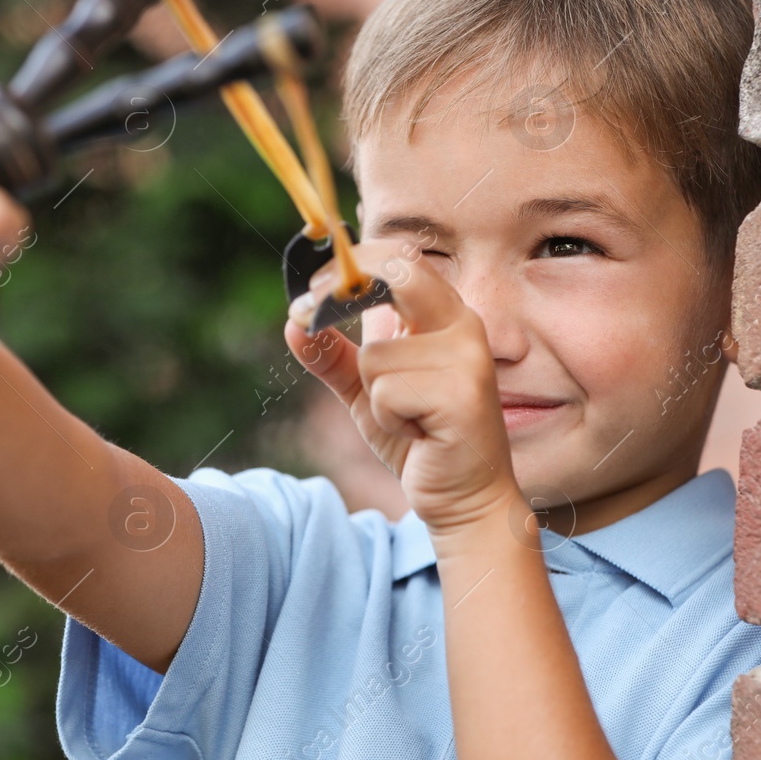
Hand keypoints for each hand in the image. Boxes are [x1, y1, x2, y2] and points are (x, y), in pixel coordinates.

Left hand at [285, 241, 517, 533]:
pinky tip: (419, 434)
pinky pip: (386, 392)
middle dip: (343, 291)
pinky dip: (387, 419)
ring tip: (408, 417)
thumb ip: (334, 355)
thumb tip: (293, 322)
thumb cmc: (420, 438)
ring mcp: (467, 358)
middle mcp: (463, 326)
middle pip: (398, 275)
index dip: (348, 266)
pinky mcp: (462, 394)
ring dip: (374, 395)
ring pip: (375, 354)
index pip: (400, 259)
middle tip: (308, 313)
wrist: (466, 500)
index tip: (309, 292)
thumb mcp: (367, 391)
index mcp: (445, 315)